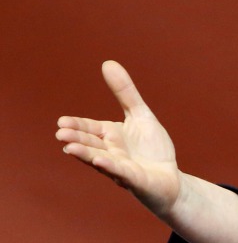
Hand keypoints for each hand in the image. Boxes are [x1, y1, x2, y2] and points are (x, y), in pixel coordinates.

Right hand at [56, 60, 181, 217]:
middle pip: (91, 144)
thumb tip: (107, 62)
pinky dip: (111, 167)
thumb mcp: (141, 115)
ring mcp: (121, 168)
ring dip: (86, 154)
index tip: (61, 122)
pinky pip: (121, 173)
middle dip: (76, 139)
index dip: (76, 125)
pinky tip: (101, 161)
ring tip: (70, 148)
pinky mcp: (135, 180)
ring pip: (100, 160)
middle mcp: (111, 153)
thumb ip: (125, 93)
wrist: (171, 179)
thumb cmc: (153, 149)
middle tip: (61, 134)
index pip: (89, 128)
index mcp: (110, 137)